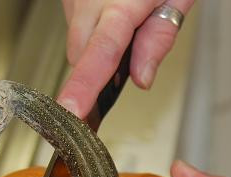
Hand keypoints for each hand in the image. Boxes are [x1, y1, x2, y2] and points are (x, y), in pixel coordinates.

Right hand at [57, 0, 193, 116]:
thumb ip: (159, 36)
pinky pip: (75, 18)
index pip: (100, 54)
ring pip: (76, 38)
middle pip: (81, 54)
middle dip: (98, 67)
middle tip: (129, 60)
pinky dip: (92, 24)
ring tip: (128, 19)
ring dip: (96, 43)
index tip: (71, 110)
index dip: (84, 86)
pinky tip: (113, 10)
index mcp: (123, 4)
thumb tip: (143, 77)